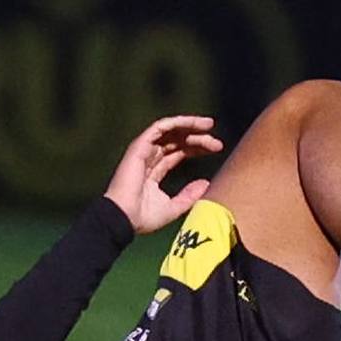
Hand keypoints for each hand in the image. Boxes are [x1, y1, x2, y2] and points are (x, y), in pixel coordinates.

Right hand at [102, 115, 222, 233]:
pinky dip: (176, 122)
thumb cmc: (142, 217)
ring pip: (169, 131)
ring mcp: (143, 151)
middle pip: (176, 140)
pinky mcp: (139, 146)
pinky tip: (193, 123)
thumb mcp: (173, 208)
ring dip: (189, 125)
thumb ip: (189, 195)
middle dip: (197, 138)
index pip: (178, 152)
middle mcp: (149, 158)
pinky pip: (159, 127)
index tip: (216, 149)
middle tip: (217, 143)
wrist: (123, 218)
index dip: (197, 149)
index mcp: (154, 171)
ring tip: (209, 125)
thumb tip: (206, 183)